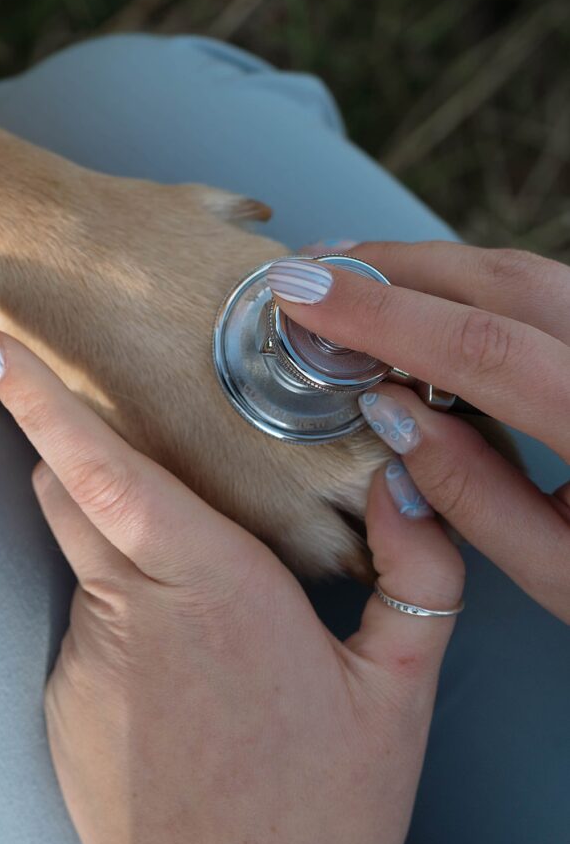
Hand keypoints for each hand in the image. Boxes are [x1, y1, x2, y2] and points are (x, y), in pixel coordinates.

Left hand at [0, 329, 463, 843]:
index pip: (107, 471)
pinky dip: (123, 618)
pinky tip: (182, 681)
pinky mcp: (65, 703)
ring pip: (82, 558)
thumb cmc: (314, 816)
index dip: (43, 402)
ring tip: (203, 626)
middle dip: (82, 452)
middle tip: (131, 450)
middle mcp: (131, 613)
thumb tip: (407, 487)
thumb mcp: (396, 695)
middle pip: (71, 492)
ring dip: (123, 550)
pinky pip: (85, 624)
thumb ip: (413, 576)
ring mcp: (86, 662)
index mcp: (213, 588)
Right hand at [267, 242, 569, 622]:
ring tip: (351, 276)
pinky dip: (471, 283)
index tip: (301, 297)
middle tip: (310, 272)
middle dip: (394, 266)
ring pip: (525, 271)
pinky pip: (543, 288)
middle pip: (505, 281)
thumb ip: (472, 497)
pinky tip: (424, 295)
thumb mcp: (565, 577)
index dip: (383, 315)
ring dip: (428, 267)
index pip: (486, 349)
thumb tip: (386, 412)